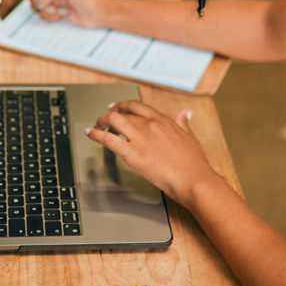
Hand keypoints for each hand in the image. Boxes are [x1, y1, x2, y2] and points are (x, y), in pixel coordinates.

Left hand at [85, 100, 220, 203]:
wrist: (194, 180)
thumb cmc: (194, 164)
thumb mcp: (190, 137)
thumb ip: (183, 123)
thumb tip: (185, 113)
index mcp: (163, 121)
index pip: (138, 106)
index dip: (123, 105)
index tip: (116, 107)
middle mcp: (150, 125)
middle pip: (123, 112)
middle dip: (109, 114)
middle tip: (103, 119)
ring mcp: (140, 138)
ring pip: (113, 120)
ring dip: (101, 122)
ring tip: (96, 127)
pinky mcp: (133, 154)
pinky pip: (108, 139)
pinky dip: (95, 134)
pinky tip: (90, 134)